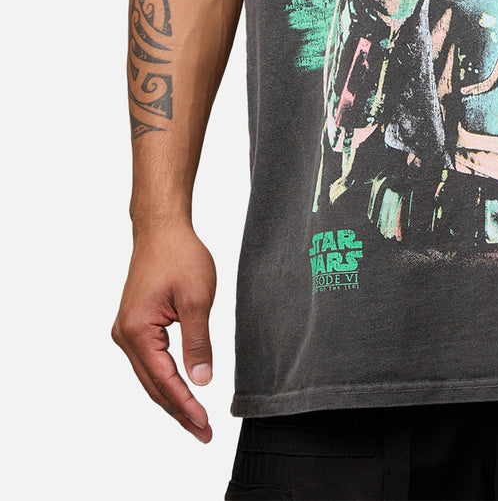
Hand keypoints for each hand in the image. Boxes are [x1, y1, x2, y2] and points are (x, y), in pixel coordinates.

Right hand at [111, 223, 216, 442]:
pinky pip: (150, 362)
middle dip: (179, 411)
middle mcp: (125, 335)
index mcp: (137, 331)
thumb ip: (198, 342)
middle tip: (204, 434)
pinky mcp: (135, 326)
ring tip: (197, 421)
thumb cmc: (180, 255)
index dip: (185, 405)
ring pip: (151, 376)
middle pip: (153, 385)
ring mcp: (127, 331)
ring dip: (173, 398)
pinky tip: (182, 392)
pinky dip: (166, 380)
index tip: (205, 424)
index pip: (164, 380)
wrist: (162, 229)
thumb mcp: (197, 298)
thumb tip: (201, 381)